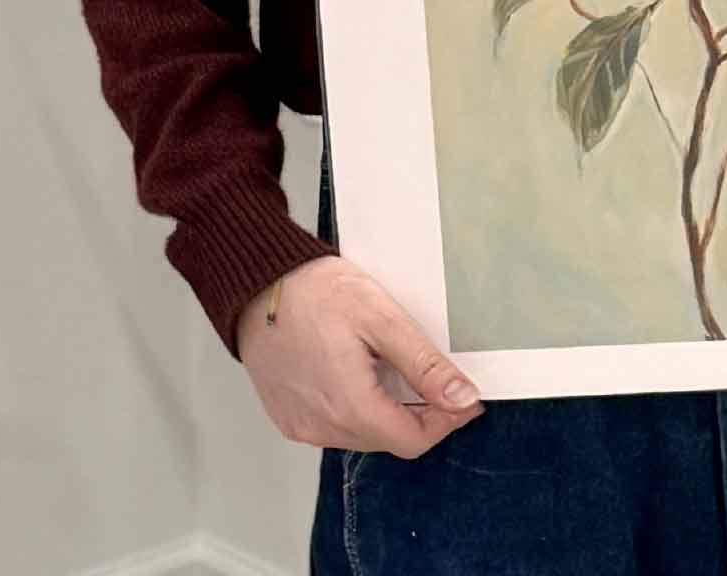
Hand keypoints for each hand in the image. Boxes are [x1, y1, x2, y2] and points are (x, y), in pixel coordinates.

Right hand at [236, 254, 483, 457]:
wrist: (259, 284)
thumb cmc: (317, 293)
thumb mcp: (383, 320)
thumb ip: (425, 366)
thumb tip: (462, 398)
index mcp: (349, 407)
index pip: (413, 441)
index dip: (447, 422)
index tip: (467, 398)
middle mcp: (322, 428)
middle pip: (389, 440)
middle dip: (423, 416)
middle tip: (442, 379)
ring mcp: (301, 426)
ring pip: (363, 436)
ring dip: (391, 414)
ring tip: (402, 371)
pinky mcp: (288, 417)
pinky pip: (335, 427)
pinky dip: (360, 411)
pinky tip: (365, 376)